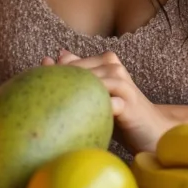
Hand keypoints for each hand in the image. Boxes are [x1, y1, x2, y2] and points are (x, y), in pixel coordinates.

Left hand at [41, 49, 176, 153]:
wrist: (154, 131)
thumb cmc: (122, 112)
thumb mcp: (98, 94)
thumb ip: (79, 74)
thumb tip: (52, 56)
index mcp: (106, 62)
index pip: (71, 64)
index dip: (53, 74)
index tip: (33, 87)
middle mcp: (114, 68)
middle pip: (77, 72)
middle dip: (58, 84)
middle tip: (38, 100)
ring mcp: (123, 84)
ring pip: (90, 83)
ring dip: (71, 96)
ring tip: (52, 109)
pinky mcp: (129, 104)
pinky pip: (107, 104)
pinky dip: (92, 111)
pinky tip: (78, 124)